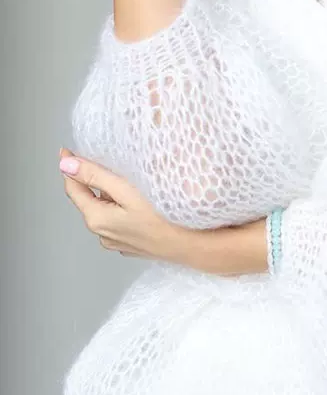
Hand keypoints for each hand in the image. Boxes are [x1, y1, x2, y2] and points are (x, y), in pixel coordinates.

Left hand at [59, 146, 185, 262]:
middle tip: (103, 159)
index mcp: (97, 219)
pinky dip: (122, 207)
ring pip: (106, 210)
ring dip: (110, 194)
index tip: (68, 149)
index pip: (73, 189)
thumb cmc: (165, 216)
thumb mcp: (127, 191)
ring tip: (126, 178)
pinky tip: (139, 201)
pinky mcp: (133, 244)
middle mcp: (103, 234)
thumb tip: (65, 165)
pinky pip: (120, 220)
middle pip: (89, 200)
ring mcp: (118, 242)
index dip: (69, 167)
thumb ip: (95, 177)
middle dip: (92, 180)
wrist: (194, 245)